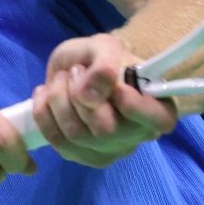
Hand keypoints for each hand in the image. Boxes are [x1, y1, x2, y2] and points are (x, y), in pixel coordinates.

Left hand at [30, 33, 177, 168]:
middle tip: (75, 71)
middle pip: (105, 129)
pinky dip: (44, 114)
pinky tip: (45, 95)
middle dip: (79, 95)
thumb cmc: (100, 58)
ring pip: (77, 135)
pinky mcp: (85, 157)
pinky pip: (59, 142)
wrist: (77, 69)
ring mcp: (112, 150)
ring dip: (58, 100)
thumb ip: (103, 65)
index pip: (160, 121)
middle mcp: (139, 135)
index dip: (136, 107)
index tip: (117, 87)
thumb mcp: (104, 47)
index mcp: (158, 107)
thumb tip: (89, 96)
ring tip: (60, 79)